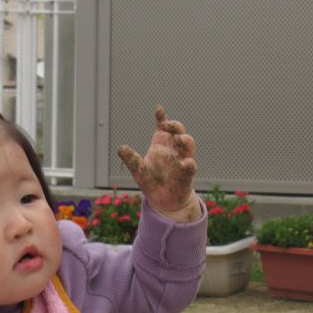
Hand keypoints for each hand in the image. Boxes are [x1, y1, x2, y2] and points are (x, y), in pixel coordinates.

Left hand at [117, 106, 199, 221]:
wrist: (163, 202)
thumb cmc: (152, 182)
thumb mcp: (138, 170)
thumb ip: (132, 159)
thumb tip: (121, 148)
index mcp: (161, 145)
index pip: (163, 128)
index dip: (162, 118)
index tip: (158, 110)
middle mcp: (173, 150)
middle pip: (178, 132)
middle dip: (175, 126)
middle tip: (167, 125)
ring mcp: (182, 161)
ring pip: (189, 146)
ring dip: (185, 140)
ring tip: (179, 139)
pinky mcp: (187, 175)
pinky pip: (191, 167)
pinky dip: (190, 164)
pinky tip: (186, 163)